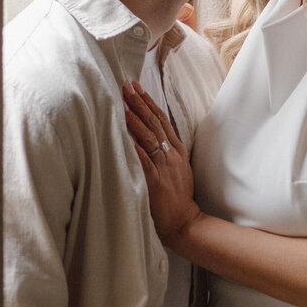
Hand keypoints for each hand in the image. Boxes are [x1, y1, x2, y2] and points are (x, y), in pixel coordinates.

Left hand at [122, 81, 201, 247]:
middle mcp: (171, 154)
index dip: (149, 102)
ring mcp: (163, 166)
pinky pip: (142, 158)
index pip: (162, 120)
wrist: (184, 220)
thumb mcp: (178, 169)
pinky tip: (123, 133)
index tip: (138, 88)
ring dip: (134, 117)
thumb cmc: (178, 197)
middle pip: (154, 122)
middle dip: (139, 102)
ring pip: (147, 136)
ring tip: (122, 102)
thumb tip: (150, 137)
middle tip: (127, 86)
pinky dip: (133, 145)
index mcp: (176, 150)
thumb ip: (165, 153)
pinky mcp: (154, 179)